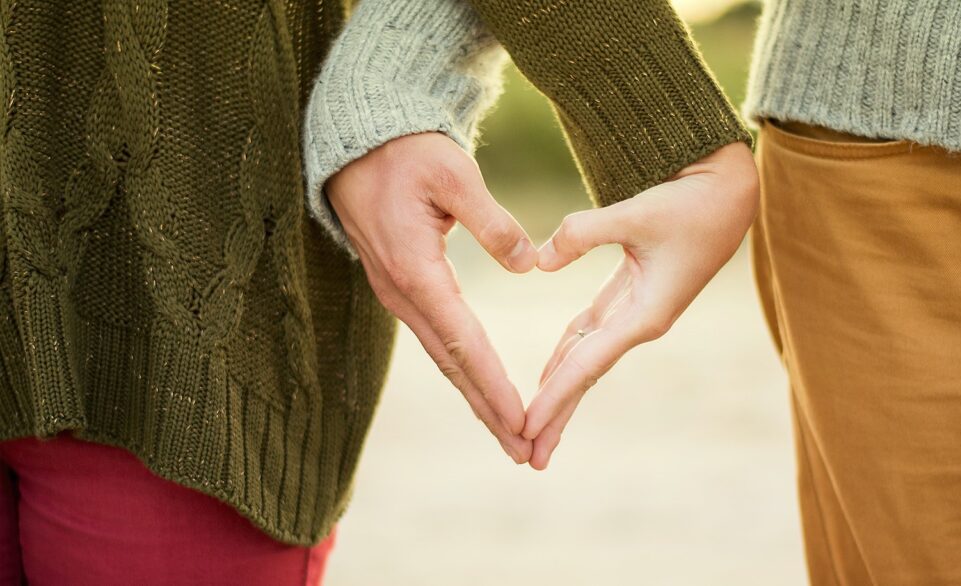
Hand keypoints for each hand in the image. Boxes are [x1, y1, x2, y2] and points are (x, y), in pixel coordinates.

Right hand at [325, 132, 537, 463]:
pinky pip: (436, 338)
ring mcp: (397, 293)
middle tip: (523, 450)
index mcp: (416, 270)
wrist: (356, 144)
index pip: (463, 341)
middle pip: (452, 364)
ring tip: (509, 432)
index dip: (494, 384)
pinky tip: (480, 386)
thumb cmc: (405, 153)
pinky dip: (462, 369)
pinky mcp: (401, 287)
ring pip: (443, 357)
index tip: (522, 420)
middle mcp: (402, 293)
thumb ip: (492, 221)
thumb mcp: (453, 173)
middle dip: (488, 410)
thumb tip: (528, 264)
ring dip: (476, 396)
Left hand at [524, 142, 759, 469]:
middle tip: (527, 456)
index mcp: (645, 315)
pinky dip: (567, 355)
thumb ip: (583, 234)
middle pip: (586, 376)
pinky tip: (548, 374)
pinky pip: (590, 334)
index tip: (526, 427)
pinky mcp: (630, 296)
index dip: (554, 397)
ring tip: (533, 427)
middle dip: (557, 415)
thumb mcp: (637, 213)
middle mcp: (639, 323)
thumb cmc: (690, 204)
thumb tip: (538, 262)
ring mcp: (635, 313)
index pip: (587, 365)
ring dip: (559, 392)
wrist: (728, 194)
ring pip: (586, 359)